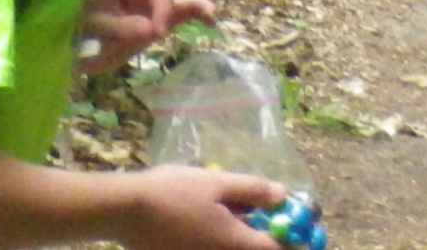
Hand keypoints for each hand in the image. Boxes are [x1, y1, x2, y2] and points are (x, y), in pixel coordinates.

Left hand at [80, 0, 219, 74]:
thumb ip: (120, 26)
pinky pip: (188, 1)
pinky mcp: (165, 10)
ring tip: (212, 9)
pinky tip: (210, 24)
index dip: (163, 6)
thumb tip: (153, 28)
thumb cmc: (84, 26)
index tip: (159, 34)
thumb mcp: (94, 28)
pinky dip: (202, 7)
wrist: (78, 35)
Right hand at [117, 164, 284, 249]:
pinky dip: (227, 241)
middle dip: (269, 239)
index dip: (293, 238)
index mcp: (237, 243)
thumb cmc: (174, 192)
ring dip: (247, 239)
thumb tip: (283, 195)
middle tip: (270, 220)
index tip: (298, 225)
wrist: (128, 211)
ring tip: (242, 217)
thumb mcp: (215, 182)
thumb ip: (252, 190)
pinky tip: (217, 224)